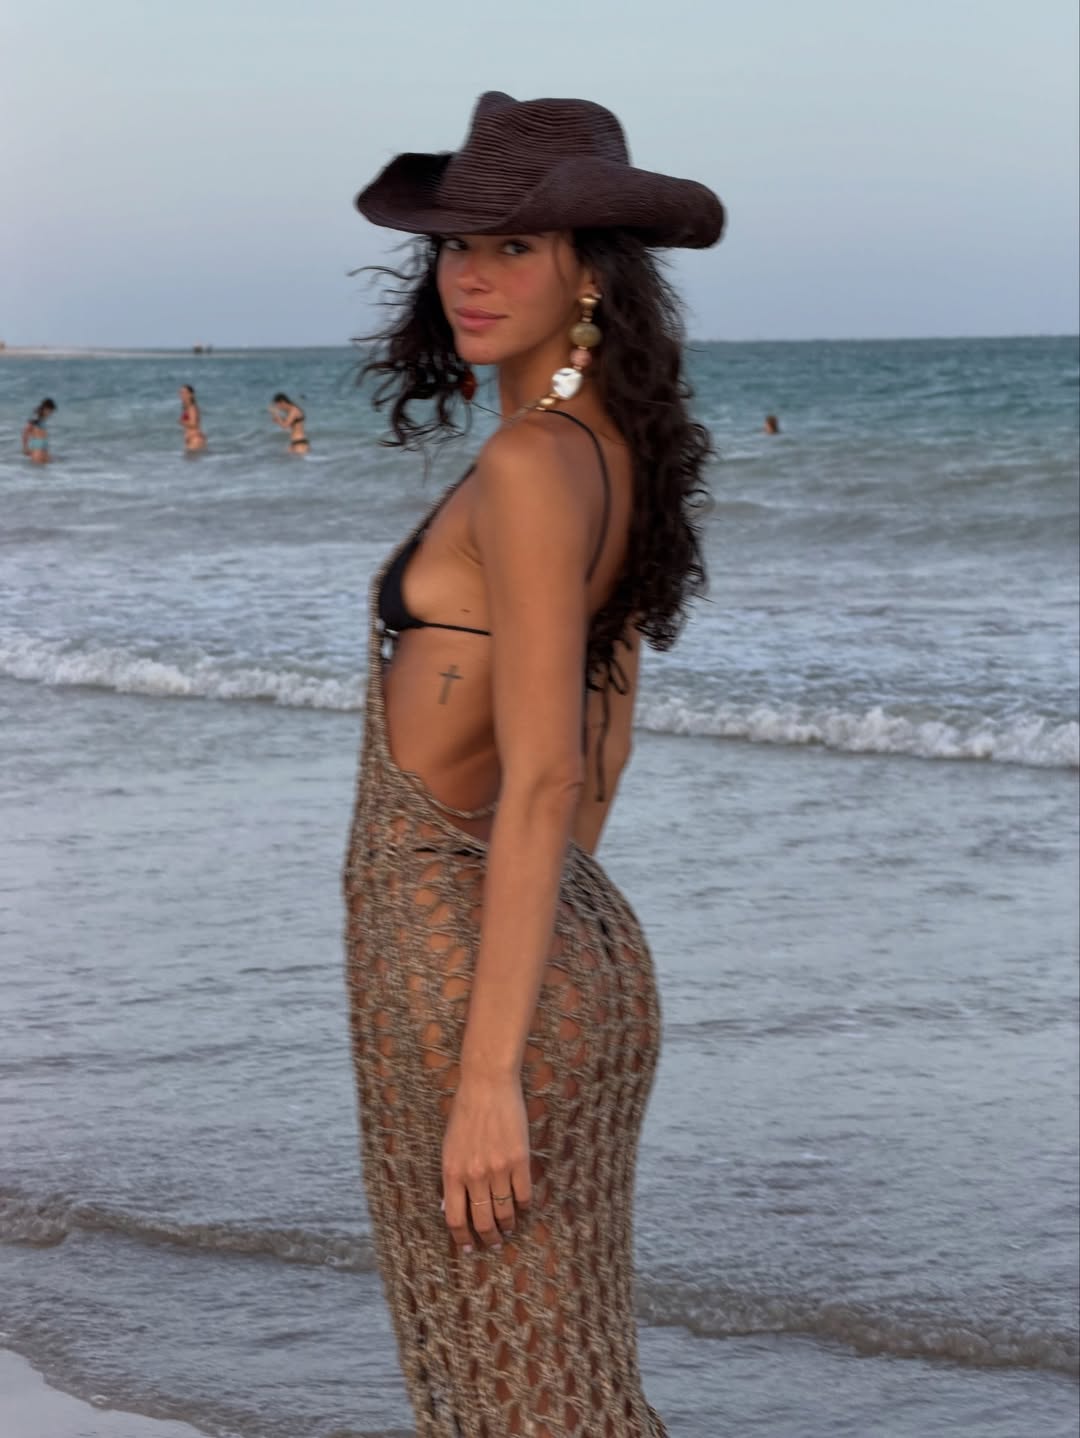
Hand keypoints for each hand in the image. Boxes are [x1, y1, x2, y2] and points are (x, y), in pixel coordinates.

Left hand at [442, 1071, 531, 1252]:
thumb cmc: (465, 1112)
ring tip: (510, 1228)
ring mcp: (498, 1168)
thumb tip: (449, 1208)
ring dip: (508, 1225)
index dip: (462, 1238)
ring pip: (504, 1211)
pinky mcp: (519, 1160)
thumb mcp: (448, 1146)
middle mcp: (474, 1175)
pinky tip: (523, 1207)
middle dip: (488, 1238)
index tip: (468, 1248)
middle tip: (493, 1243)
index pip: (455, 1219)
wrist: (487, 1084)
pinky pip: (523, 1194)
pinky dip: (524, 1205)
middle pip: (482, 1221)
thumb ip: (451, 1178)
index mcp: (452, 1172)